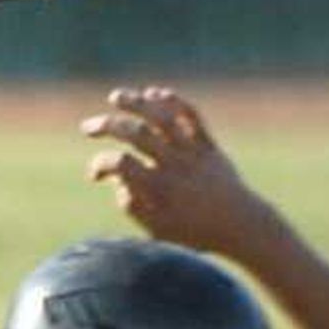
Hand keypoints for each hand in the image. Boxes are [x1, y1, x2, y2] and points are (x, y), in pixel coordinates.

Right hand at [81, 86, 267, 254]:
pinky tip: (152, 95)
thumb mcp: (157, 230)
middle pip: (137, 133)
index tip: (95, 176)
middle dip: (107, 125)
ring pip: (162, 117)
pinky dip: (171, 101)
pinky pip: (191, 115)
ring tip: (115, 97)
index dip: (100, 164)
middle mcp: (175, 166)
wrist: (241, 227)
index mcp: (159, 189)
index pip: (120, 164)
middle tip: (88, 128)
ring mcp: (193, 152)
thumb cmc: (194, 233)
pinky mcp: (208, 145)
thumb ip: (132, 205)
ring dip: (136, 103)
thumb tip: (118, 180)